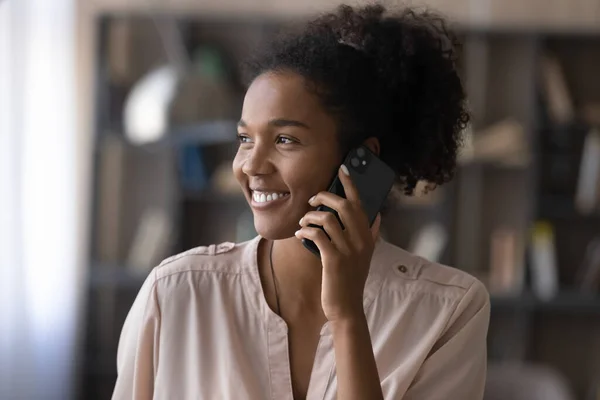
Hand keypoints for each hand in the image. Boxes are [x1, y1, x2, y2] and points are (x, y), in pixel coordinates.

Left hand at [295, 164, 380, 322]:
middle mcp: (360, 241)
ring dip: (310, 216)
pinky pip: (316, 235)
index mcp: (367, 237)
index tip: (343, 168)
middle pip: (343, 206)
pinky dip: (305, 231)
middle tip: (312, 200)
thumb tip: (376, 216)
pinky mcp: (332, 260)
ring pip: (327, 219)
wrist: (346, 308)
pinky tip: (299, 234)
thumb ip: (370, 235)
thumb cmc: (351, 279)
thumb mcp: (364, 256)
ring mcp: (347, 250)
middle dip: (324, 197)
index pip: (360, 203)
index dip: (351, 184)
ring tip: (303, 221)